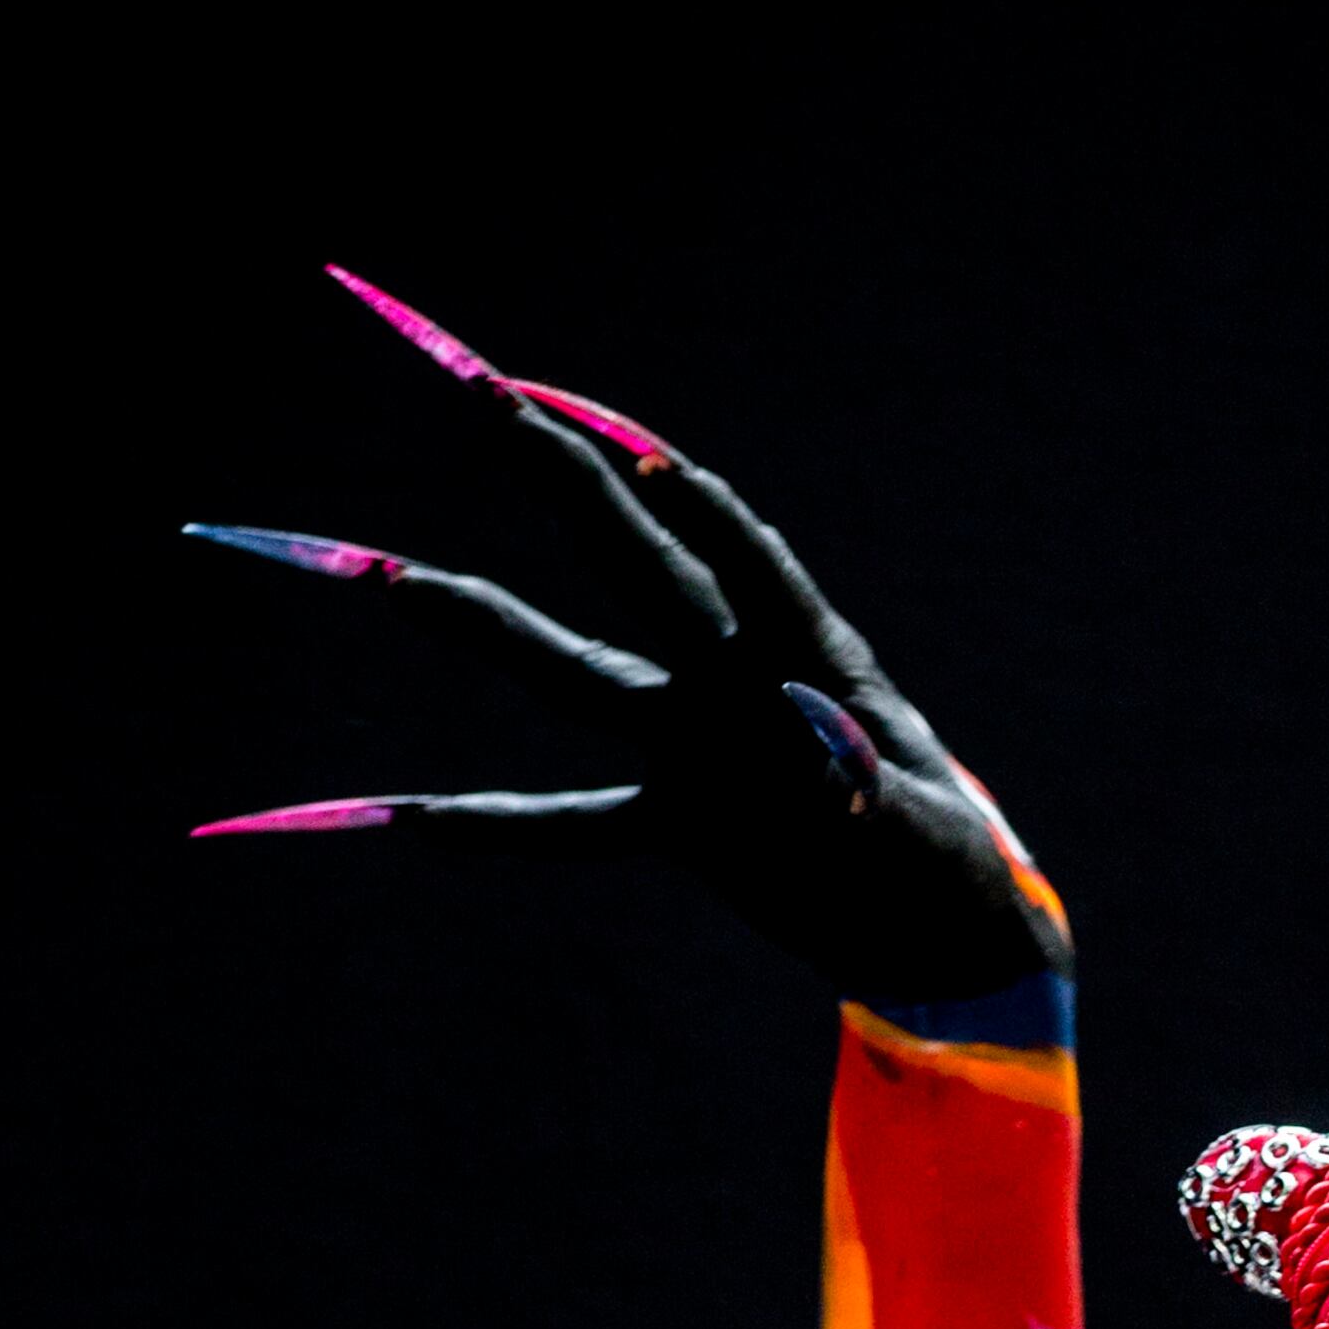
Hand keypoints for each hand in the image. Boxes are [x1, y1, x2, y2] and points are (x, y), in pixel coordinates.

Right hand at [191, 265, 1069, 1018]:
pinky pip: (570, 822)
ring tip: (378, 573)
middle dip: (553, 469)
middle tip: (468, 383)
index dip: (681, 493)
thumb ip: (863, 790)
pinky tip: (399, 818)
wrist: (947, 944)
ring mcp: (695, 744)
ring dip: (477, 621)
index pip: (734, 545)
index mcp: (809, 654)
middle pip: (628, 553)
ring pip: (570, 667)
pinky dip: (491, 826)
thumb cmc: (950, 872)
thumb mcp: (918, 832)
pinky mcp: (679, 822)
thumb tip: (811, 743)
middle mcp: (734, 677)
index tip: (622, 444)